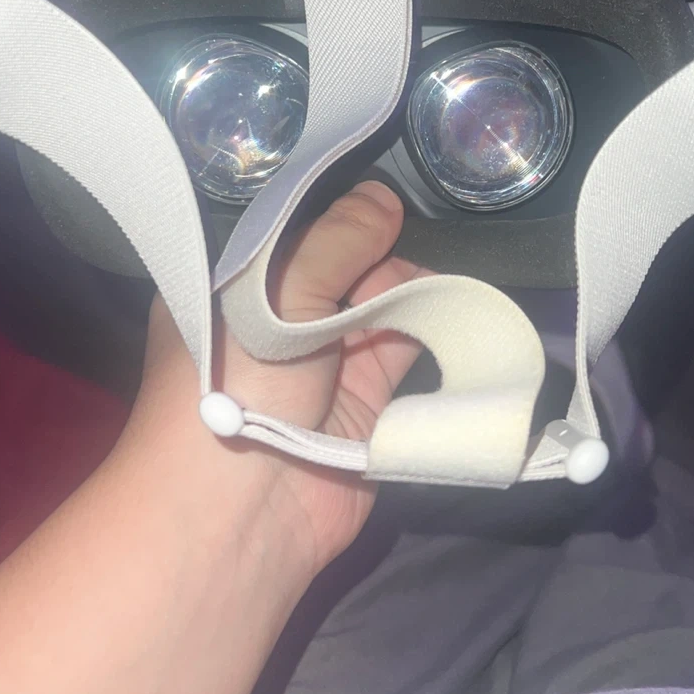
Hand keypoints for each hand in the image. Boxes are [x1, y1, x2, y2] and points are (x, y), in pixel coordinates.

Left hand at [139, 181, 428, 578]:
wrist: (243, 510)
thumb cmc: (237, 379)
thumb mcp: (276, 291)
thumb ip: (336, 240)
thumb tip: (384, 195)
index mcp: (234, 282)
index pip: (291, 229)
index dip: (334, 208)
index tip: (378, 184)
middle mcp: (280, 317)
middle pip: (346, 262)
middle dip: (381, 247)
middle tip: (411, 231)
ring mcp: (327, 360)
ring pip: (384, 303)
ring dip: (414, 290)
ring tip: (438, 275)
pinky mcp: (370, 402)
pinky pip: (409, 351)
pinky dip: (434, 333)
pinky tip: (459, 306)